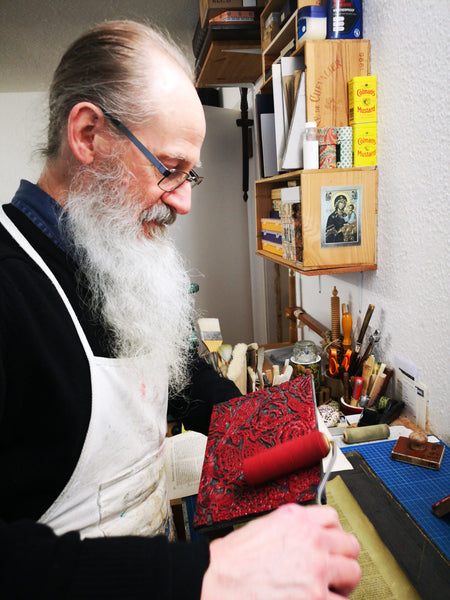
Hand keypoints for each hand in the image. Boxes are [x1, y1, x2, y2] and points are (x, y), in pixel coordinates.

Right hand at [201, 503, 360, 599]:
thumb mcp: (261, 528)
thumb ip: (289, 528)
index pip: (333, 517)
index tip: (330, 544)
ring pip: (353, 572)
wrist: (215, 583)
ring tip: (329, 590)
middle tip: (334, 570)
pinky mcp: (317, 598)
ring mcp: (317, 570)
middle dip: (342, 558)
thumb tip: (303, 536)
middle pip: (349, 544)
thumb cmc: (231, 562)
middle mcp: (311, 540)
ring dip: (342, 583)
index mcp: (296, 519)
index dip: (332, 533)